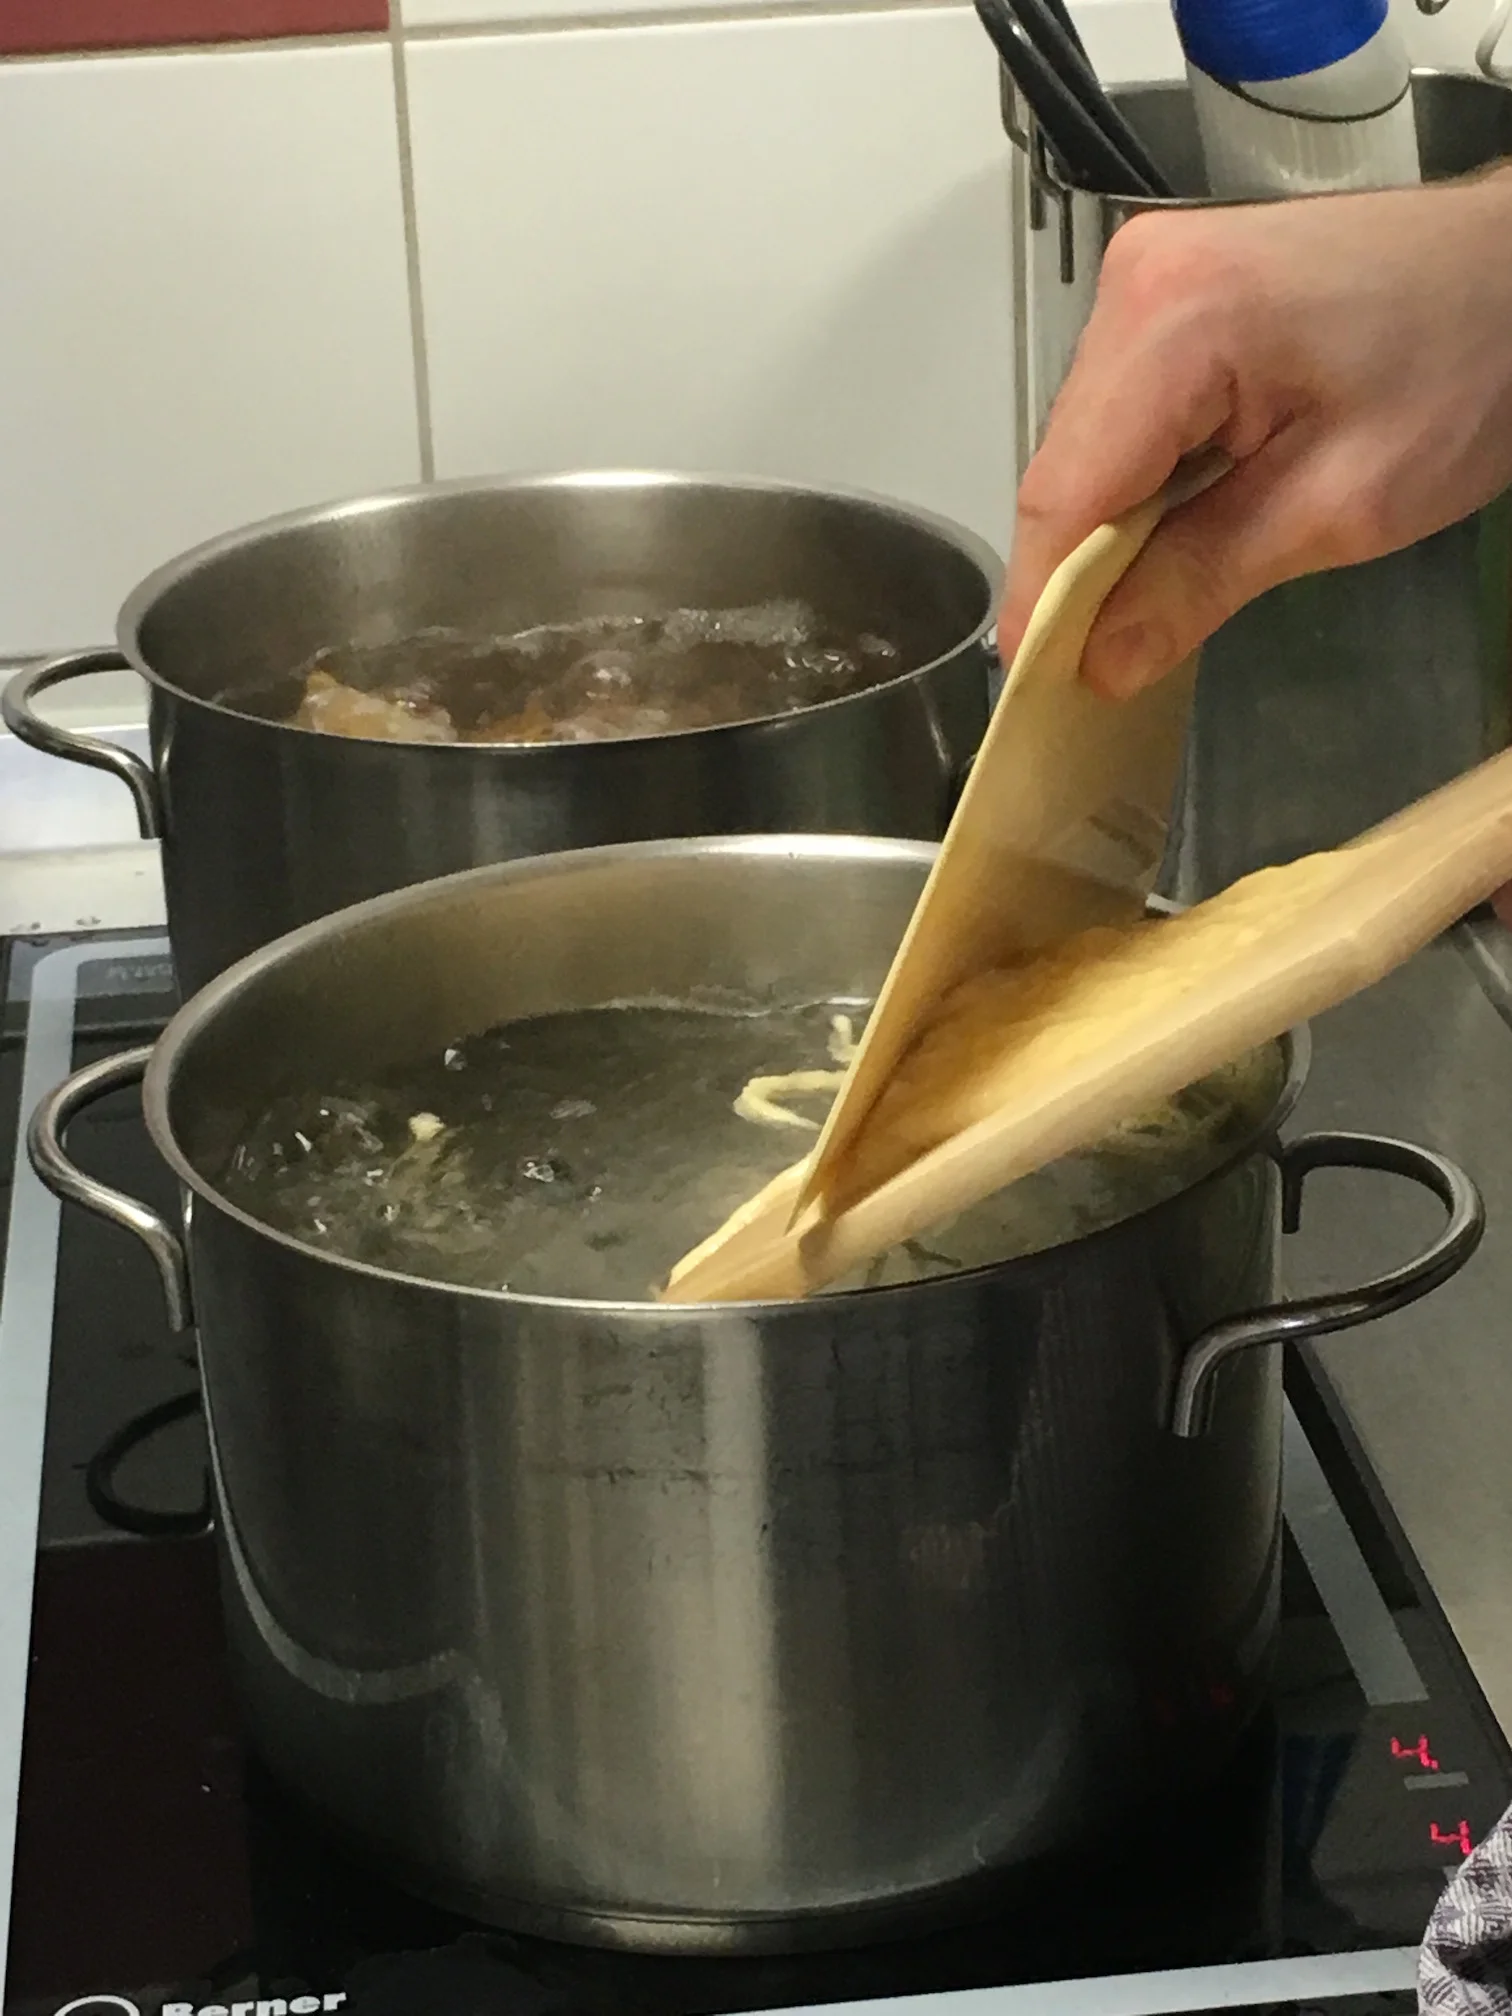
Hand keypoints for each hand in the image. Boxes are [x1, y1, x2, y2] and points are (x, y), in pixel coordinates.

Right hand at [998, 168, 1511, 699]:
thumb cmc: (1469, 363)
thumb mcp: (1342, 502)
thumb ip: (1203, 581)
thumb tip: (1103, 660)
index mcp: (1172, 317)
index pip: (1065, 492)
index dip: (1042, 601)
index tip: (1035, 687)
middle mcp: (1137, 284)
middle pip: (1067, 470)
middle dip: (1078, 573)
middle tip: (1100, 669)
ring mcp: (1147, 281)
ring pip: (1088, 449)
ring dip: (1109, 533)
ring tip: (1148, 604)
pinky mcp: (1169, 294)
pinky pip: (1120, 417)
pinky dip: (1139, 486)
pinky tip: (1176, 531)